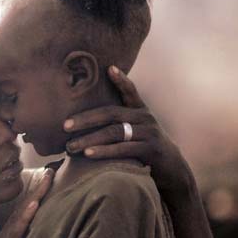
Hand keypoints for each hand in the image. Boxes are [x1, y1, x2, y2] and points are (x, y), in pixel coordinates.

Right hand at [0, 168, 54, 237]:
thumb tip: (35, 223)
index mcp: (13, 232)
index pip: (27, 208)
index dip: (38, 192)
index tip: (50, 175)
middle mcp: (9, 232)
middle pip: (25, 205)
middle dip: (39, 187)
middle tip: (51, 170)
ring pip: (21, 214)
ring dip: (35, 195)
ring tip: (46, 180)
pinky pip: (16, 232)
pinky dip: (24, 216)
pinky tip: (33, 204)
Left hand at [63, 66, 193, 198]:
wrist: (172, 169)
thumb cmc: (145, 149)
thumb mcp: (136, 130)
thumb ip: (120, 122)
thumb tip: (87, 120)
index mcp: (140, 110)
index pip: (130, 91)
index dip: (121, 80)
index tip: (109, 68)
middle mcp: (145, 118)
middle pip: (111, 114)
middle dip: (85, 119)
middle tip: (64, 125)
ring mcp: (149, 133)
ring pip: (114, 132)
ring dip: (89, 139)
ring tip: (70, 146)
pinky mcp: (150, 150)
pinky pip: (123, 149)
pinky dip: (104, 151)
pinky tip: (88, 154)